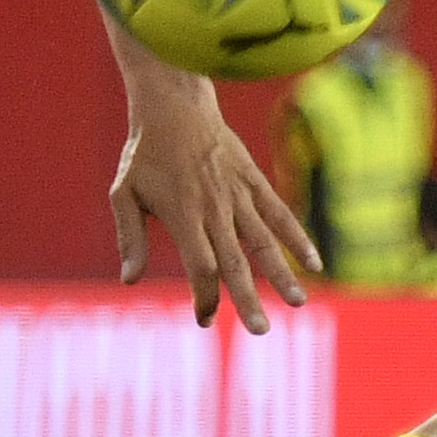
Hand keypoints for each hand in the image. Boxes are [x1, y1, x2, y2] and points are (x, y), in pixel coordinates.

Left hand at [112, 68, 318, 330]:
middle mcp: (215, 208)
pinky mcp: (254, 182)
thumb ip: (129, 238)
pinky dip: (297, 238)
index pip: (201, 267)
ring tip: (298, 303)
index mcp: (183, 215)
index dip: (204, 296)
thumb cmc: (144, 154)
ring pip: (264, 242)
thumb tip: (129, 279)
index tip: (204, 318)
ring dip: (281, 275)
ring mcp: (238, 195)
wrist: (175, 105)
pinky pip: (279, 213)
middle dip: (247, 299)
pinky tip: (314, 264)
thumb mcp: (123, 194)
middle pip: (235, 262)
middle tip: (260, 331)